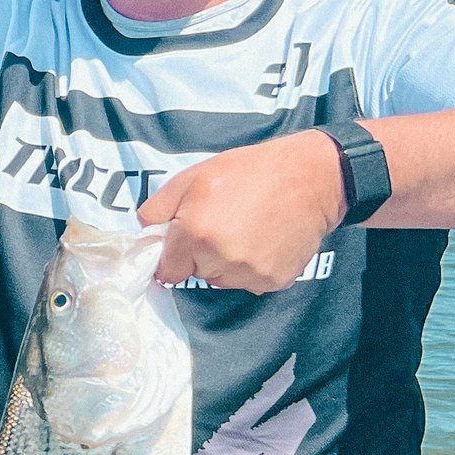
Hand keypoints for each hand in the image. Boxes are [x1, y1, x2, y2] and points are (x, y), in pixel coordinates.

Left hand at [138, 130, 343, 292]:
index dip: (173, 257)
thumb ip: (157, 208)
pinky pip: (250, 282)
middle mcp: (220, 259)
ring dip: (227, 263)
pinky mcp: (273, 280)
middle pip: (196, 274)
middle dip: (201, 255)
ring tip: (247, 230)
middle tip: (223, 224)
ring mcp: (249, 273)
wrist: (312, 178)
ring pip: (223, 280)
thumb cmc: (250, 172)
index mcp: (194, 234)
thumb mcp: (193, 177)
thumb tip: (143, 231)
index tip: (184, 243)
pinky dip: (253, 267)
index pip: (167, 271)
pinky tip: (265, 240)